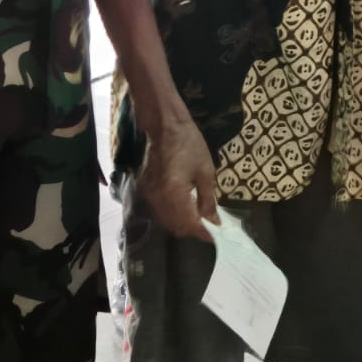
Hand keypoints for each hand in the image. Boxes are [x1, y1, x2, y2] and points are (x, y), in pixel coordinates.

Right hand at [138, 117, 218, 242]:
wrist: (165, 126)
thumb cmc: (189, 144)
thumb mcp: (206, 171)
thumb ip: (208, 200)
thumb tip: (213, 221)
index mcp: (174, 193)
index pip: (190, 224)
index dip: (204, 232)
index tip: (216, 236)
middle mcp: (158, 198)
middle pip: (176, 226)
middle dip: (193, 229)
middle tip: (209, 224)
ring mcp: (149, 195)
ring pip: (167, 221)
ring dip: (183, 223)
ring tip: (199, 216)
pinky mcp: (145, 189)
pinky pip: (160, 210)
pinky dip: (173, 214)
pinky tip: (185, 206)